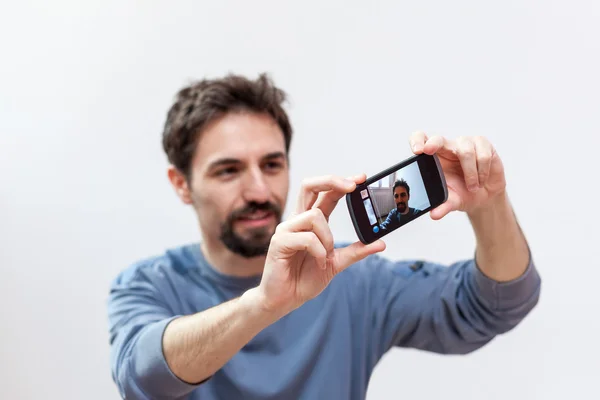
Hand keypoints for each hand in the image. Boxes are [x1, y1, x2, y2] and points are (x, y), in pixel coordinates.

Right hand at [257, 175, 385, 314]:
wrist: (285, 300)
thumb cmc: (304, 279)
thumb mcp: (337, 263)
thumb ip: (356, 251)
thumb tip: (381, 243)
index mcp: (311, 222)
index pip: (326, 193)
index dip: (342, 182)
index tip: (361, 178)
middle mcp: (298, 220)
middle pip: (310, 186)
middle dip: (331, 181)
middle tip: (351, 186)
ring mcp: (286, 229)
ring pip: (314, 215)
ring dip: (328, 237)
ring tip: (326, 255)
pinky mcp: (279, 242)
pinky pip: (307, 238)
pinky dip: (319, 252)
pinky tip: (318, 263)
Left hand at [410, 132, 506, 218]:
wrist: (485, 196)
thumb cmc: (462, 193)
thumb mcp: (451, 202)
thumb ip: (442, 206)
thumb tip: (434, 214)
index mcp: (434, 158)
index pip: (421, 140)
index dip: (417, 141)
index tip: (417, 151)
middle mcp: (447, 147)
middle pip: (438, 138)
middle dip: (433, 144)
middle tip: (428, 151)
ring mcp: (465, 144)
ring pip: (465, 151)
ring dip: (470, 173)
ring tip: (473, 187)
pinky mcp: (483, 145)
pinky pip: (483, 155)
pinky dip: (483, 172)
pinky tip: (482, 180)